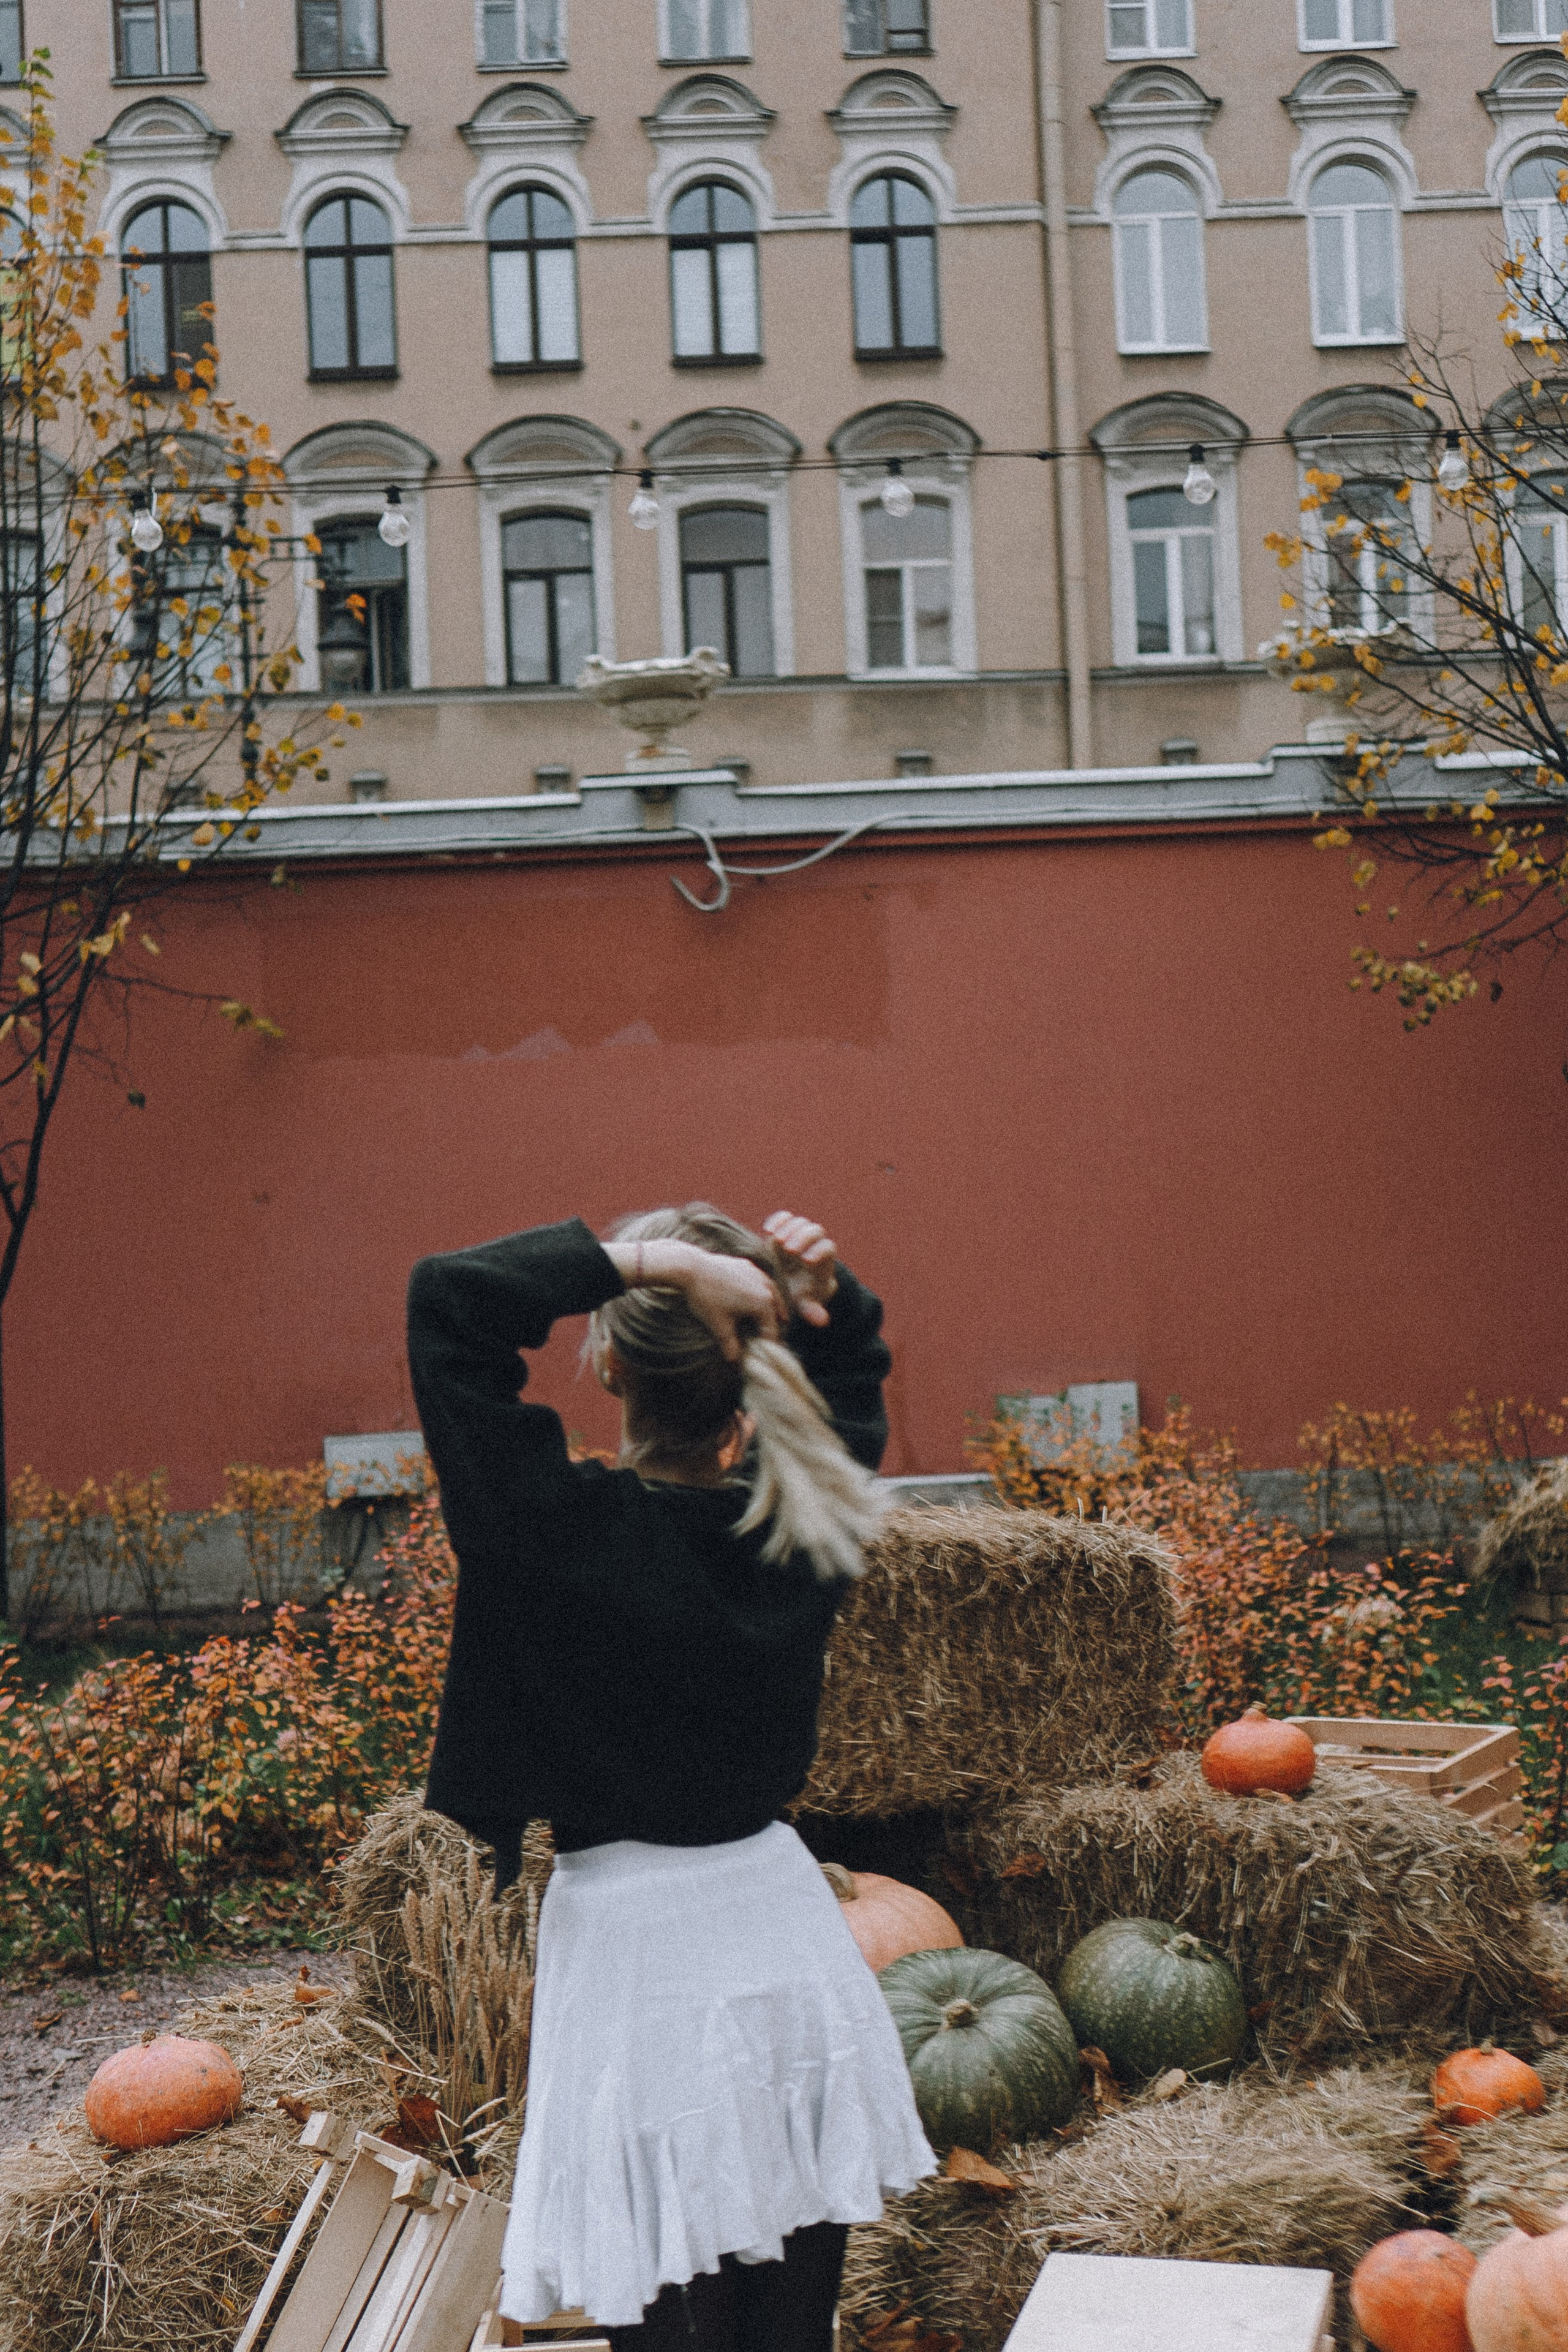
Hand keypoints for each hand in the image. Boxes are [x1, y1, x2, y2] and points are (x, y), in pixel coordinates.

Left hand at [679, 1246, 782, 1360]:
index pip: (771, 1330)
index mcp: (763, 1304)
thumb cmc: (707, 1297)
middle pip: (776, 1310)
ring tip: (776, 1314)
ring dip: (773, 1305)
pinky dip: (761, 1290)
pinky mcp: (746, 1265)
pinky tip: (755, 1293)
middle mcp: (766, 1287)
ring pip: (771, 1293)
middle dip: (774, 1324)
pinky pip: (760, 1281)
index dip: (767, 1343)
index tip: (764, 1353)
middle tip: (770, 1336)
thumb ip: (730, 1345)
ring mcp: (757, 1273)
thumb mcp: (719, 1325)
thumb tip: (735, 1361)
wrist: (691, 1268)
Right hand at [763, 1212, 837, 1328]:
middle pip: (815, 1230)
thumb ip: (812, 1310)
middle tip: (789, 1250)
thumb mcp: (803, 1304)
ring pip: (800, 1222)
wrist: (784, 1283)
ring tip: (777, 1241)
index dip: (819, 1251)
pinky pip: (784, 1217)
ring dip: (789, 1228)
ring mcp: (798, 1234)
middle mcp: (813, 1244)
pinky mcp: (783, 1230)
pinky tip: (767, 1230)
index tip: (806, 1261)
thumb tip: (822, 1321)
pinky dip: (777, 1220)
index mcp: (823, 1260)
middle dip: (803, 1238)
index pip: (828, 1248)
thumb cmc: (797, 1295)